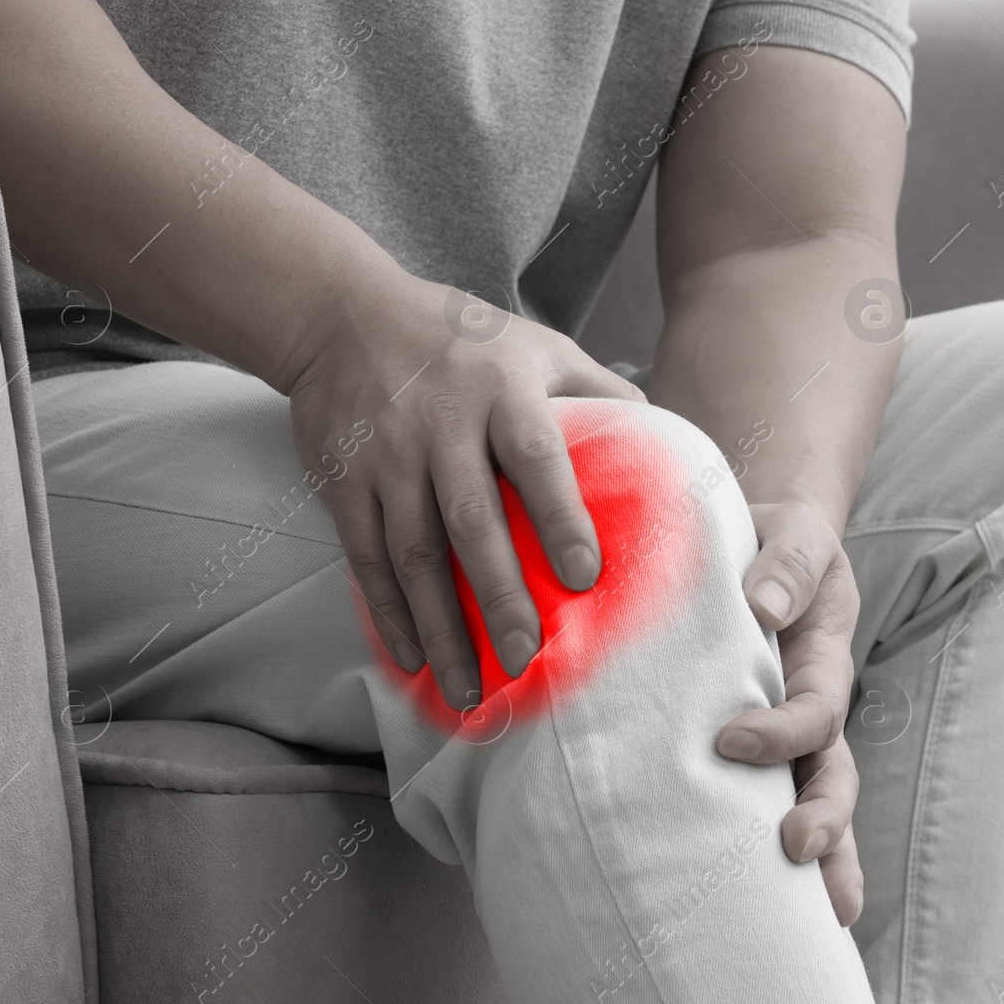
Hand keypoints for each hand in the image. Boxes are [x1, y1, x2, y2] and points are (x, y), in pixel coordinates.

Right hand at [284, 267, 642, 708]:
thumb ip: (598, 387)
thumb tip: (661, 437)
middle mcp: (441, 425)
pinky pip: (366, 558)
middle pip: (471, 521)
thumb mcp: (536, 344)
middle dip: (498, 596)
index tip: (586, 577)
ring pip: (414, 554)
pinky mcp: (343, 480)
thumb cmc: (460, 337)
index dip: (559, 516)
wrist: (342, 313)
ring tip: (470, 689)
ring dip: (441, 627)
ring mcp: (388, 456)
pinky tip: (414, 659)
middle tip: (527, 657)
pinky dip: (388, 614)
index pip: (536, 456)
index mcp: (501, 390)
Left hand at [716, 502, 863, 925]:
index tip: (730, 741)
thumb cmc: (775, 540)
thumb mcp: (792, 534)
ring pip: (816, 801)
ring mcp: (790, 731)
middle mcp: (812, 706)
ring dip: (824, 856)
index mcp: (822, 660)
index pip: (815, 710)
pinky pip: (773, 797)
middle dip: (825, 818)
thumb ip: (785, 564)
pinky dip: (784, 848)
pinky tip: (770, 903)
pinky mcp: (757, 742)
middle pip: (833, 775)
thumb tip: (762, 607)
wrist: (763, 539)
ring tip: (821, 916)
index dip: (781, 732)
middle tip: (796, 851)